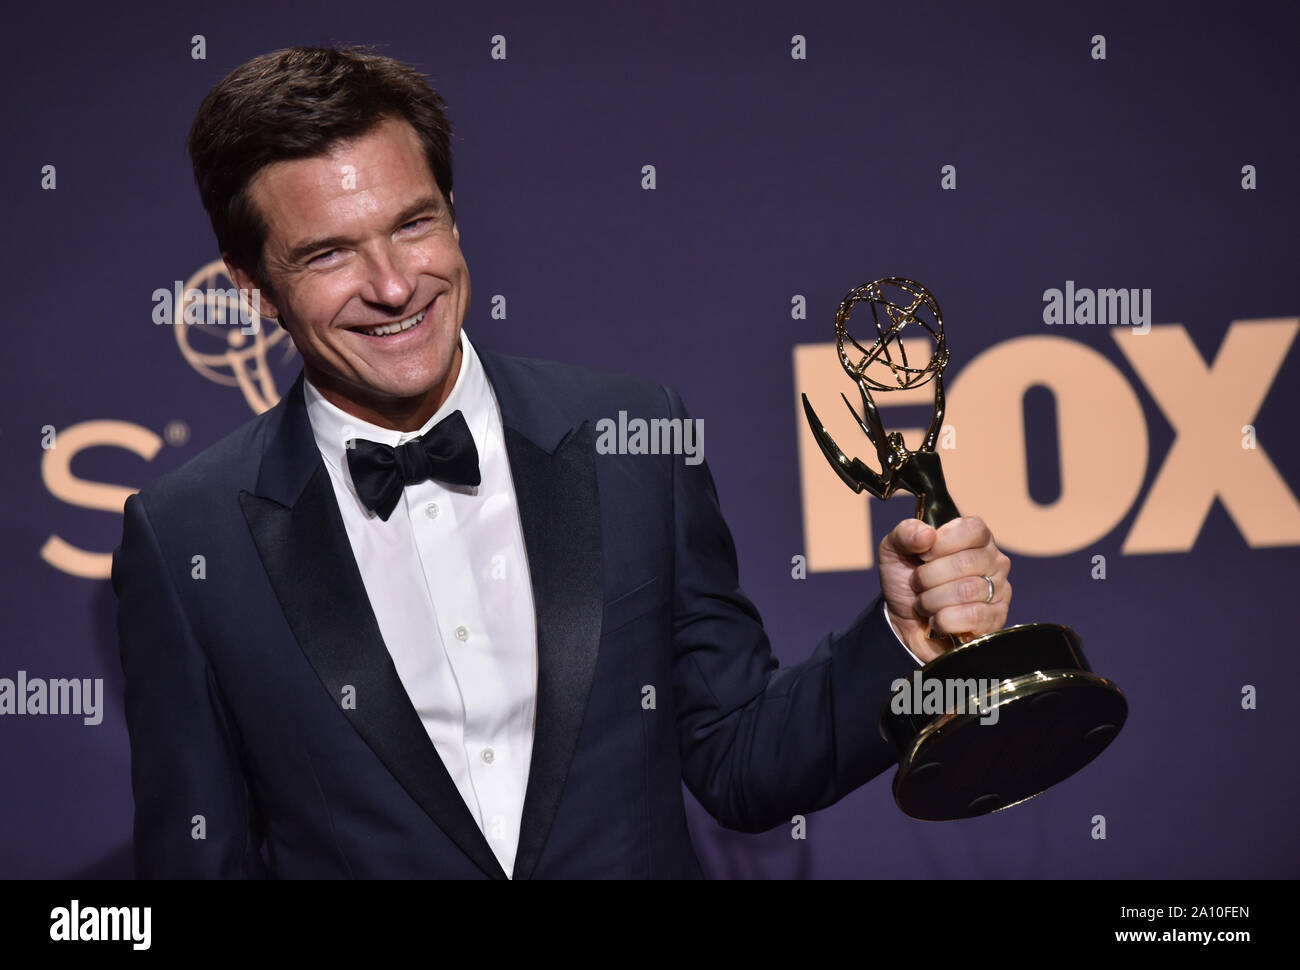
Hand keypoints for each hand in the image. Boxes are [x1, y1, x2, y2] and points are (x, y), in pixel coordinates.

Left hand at [877, 516, 1011, 663]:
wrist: (902, 621)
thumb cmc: (905, 579)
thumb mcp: (894, 549)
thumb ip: (906, 533)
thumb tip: (927, 535)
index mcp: (975, 537)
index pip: (973, 530)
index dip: (943, 543)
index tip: (923, 555)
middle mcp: (993, 560)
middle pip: (967, 563)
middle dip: (929, 577)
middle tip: (917, 584)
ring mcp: (999, 590)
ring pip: (968, 591)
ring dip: (932, 600)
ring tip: (924, 603)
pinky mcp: (996, 619)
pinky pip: (972, 617)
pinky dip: (944, 620)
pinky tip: (937, 620)